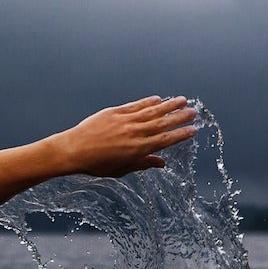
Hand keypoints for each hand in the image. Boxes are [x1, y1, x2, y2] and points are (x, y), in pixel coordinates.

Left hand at [51, 95, 198, 177]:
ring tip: (183, 100)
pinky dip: (148, 101)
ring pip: (152, 111)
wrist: (73, 150)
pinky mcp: (115, 112)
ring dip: (169, 105)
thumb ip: (142, 164)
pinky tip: (158, 99)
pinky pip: (136, 105)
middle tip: (194, 112)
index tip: (193, 130)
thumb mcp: (121, 169)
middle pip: (163, 123)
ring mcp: (125, 121)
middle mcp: (134, 133)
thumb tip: (162, 163)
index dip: (180, 134)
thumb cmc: (96, 164)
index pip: (165, 140)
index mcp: (137, 150)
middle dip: (180, 117)